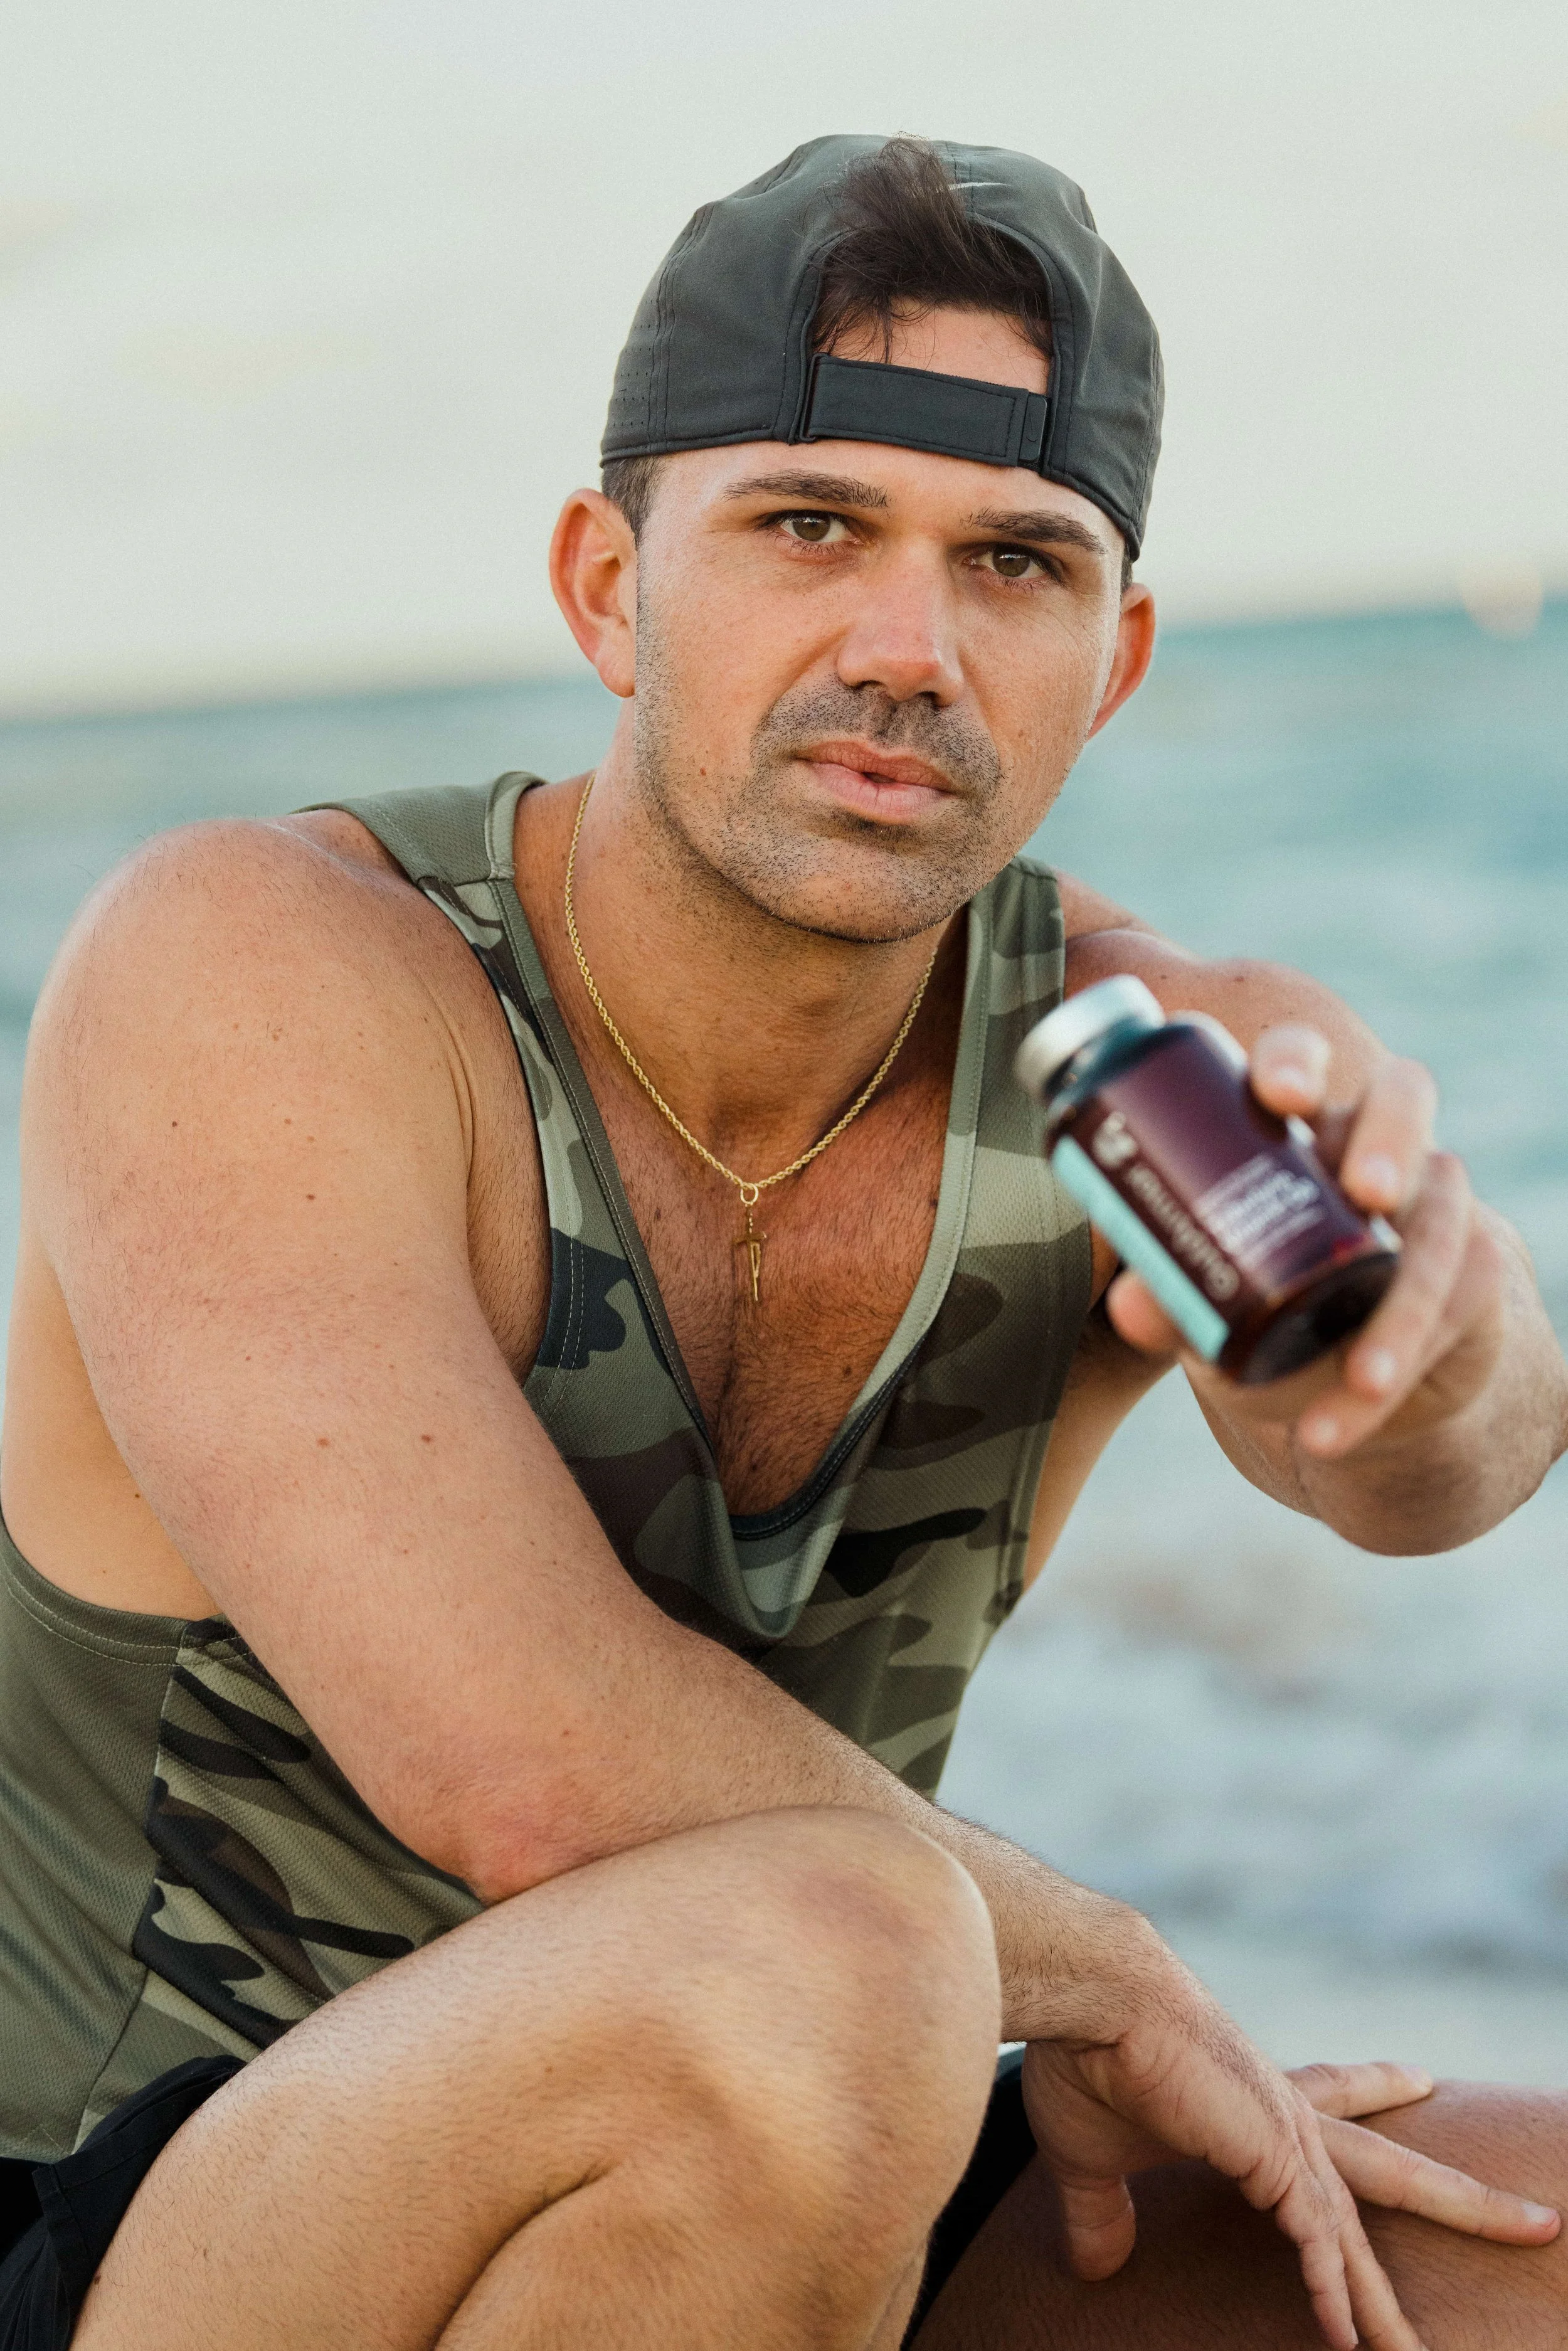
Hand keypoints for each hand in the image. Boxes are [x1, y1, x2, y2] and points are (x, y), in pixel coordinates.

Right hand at [1021, 1965, 1559, 2350]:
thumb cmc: (1089, 2054)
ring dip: (1387, 2301)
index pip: (1331, 2090)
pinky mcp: (1273, 2156)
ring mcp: (1288, 2136)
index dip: (1373, 2085)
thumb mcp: (1093, 2152)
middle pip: (1393, 2166)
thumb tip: (1095, 2265)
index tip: (1418, 2077)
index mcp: (1253, 2094)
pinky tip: (1346, 2335)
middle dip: (1464, 2198)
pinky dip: (1333, 2291)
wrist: (1097, 1996)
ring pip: (1360, 2230)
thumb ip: (1106, 2212)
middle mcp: (1287, 2111)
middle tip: (1537, 2219)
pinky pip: (1316, 2242)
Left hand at [1105, 1022, 1508, 1459]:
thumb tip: (1129, 1305)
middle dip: (1388, 1136)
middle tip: (1366, 1189)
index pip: (1298, 1058)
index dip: (1294, 1058)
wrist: (1346, 1374)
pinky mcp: (1474, 1267)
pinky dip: (1401, 1359)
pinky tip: (1360, 1400)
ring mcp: (1432, 1203)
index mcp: (1294, 1128)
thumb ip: (1171, 1297)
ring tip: (1366, 1371)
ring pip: (1443, 1218)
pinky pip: (1454, 1302)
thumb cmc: (1265, 1306)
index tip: (1278, 1091)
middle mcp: (1369, 1146)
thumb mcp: (1213, 1305)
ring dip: (1404, 1300)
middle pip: (1402, 1099)